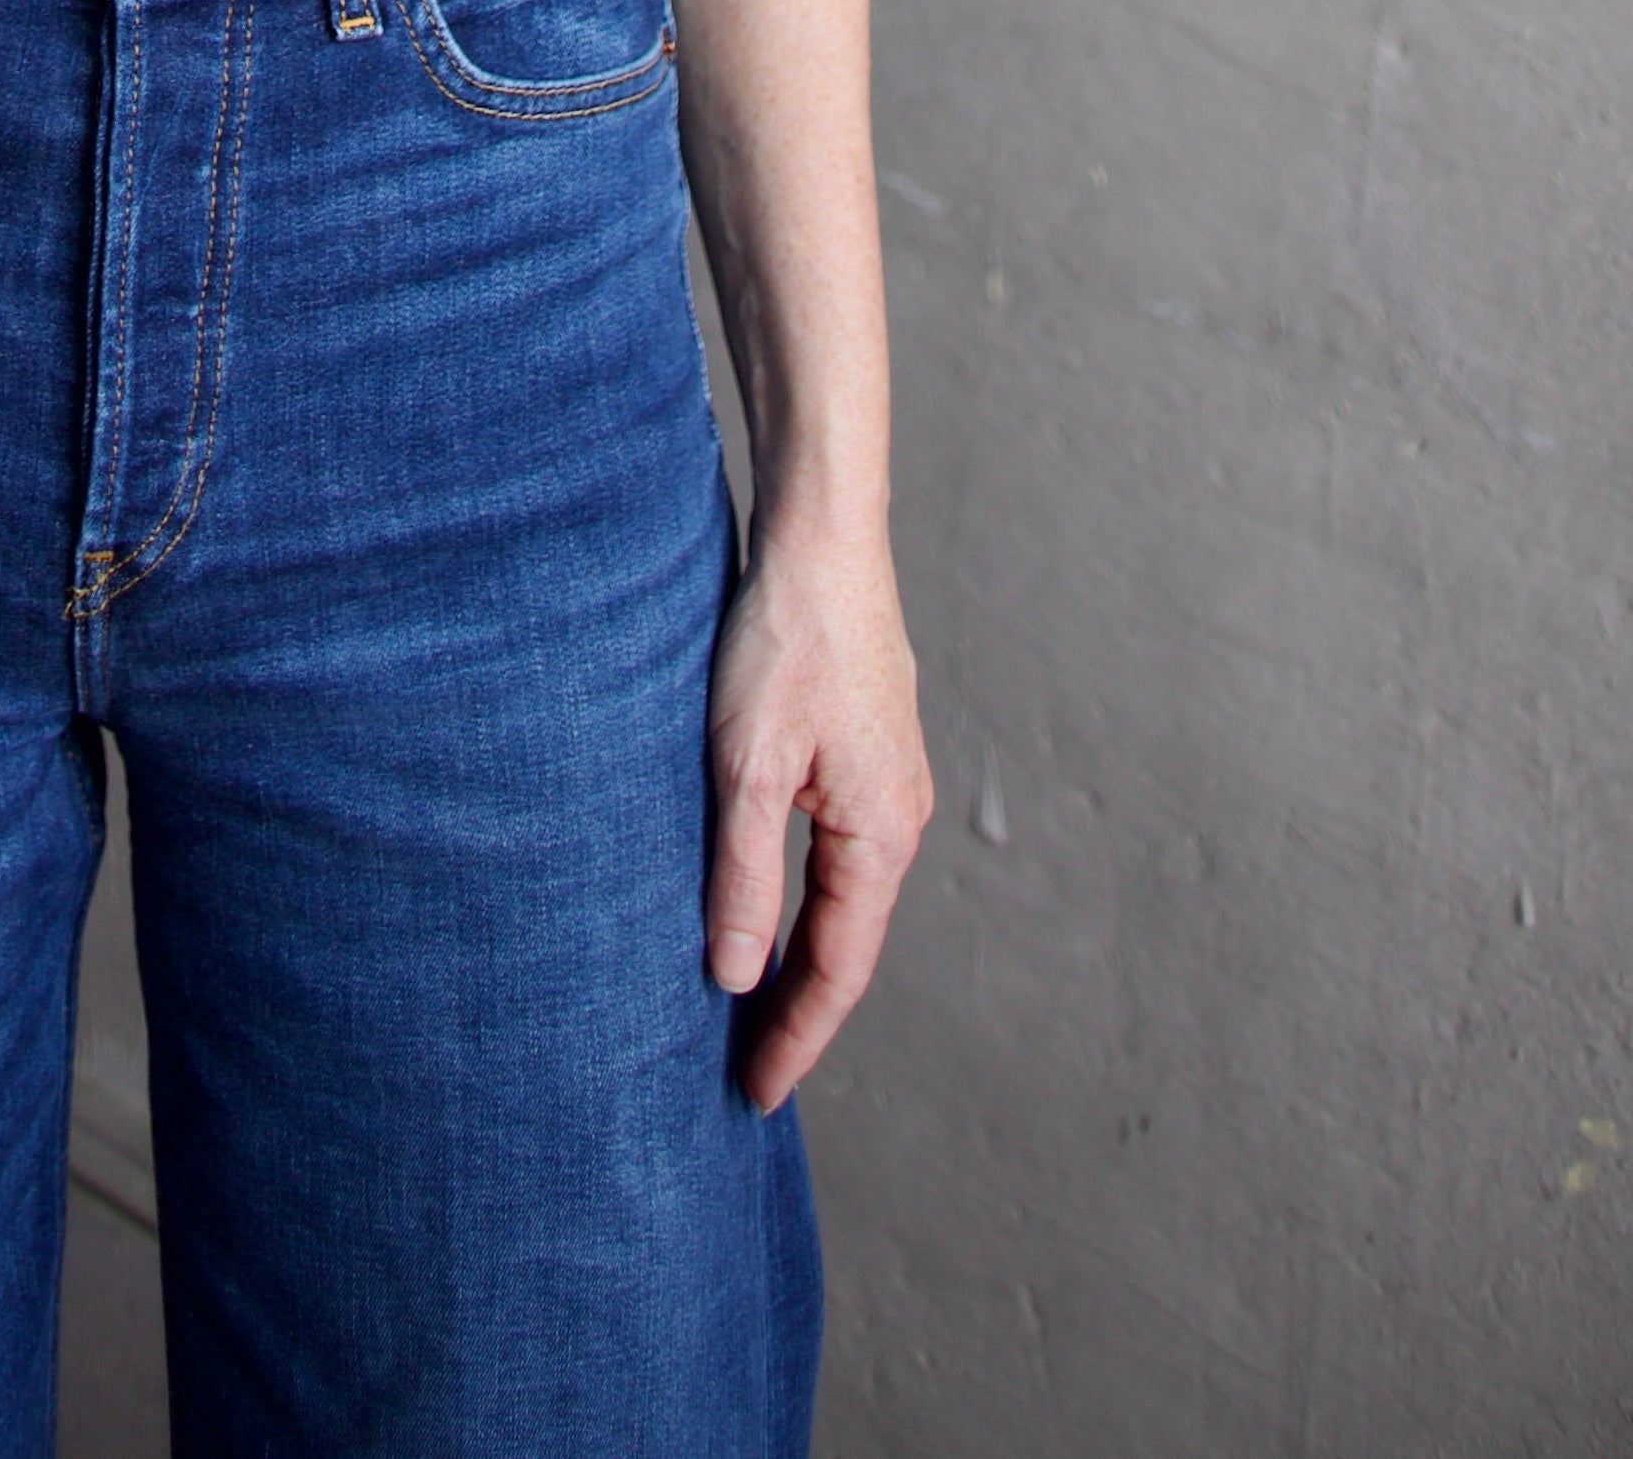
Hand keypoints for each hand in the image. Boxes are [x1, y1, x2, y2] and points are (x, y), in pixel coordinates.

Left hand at [704, 515, 933, 1112]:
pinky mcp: (864, 752)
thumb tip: (734, 977)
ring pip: (842, 898)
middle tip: (743, 1073)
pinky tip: (765, 908)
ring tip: (747, 1010)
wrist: (822, 538)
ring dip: (799, 955)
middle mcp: (898, 819)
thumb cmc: (783, 642)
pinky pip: (837, 854)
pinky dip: (804, 901)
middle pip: (847, 943)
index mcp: (879, 835)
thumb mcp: (746, 765)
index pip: (837, 969)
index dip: (794, 1037)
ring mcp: (886, 784)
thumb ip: (742, 875)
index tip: (755, 1095)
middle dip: (798, 1010)